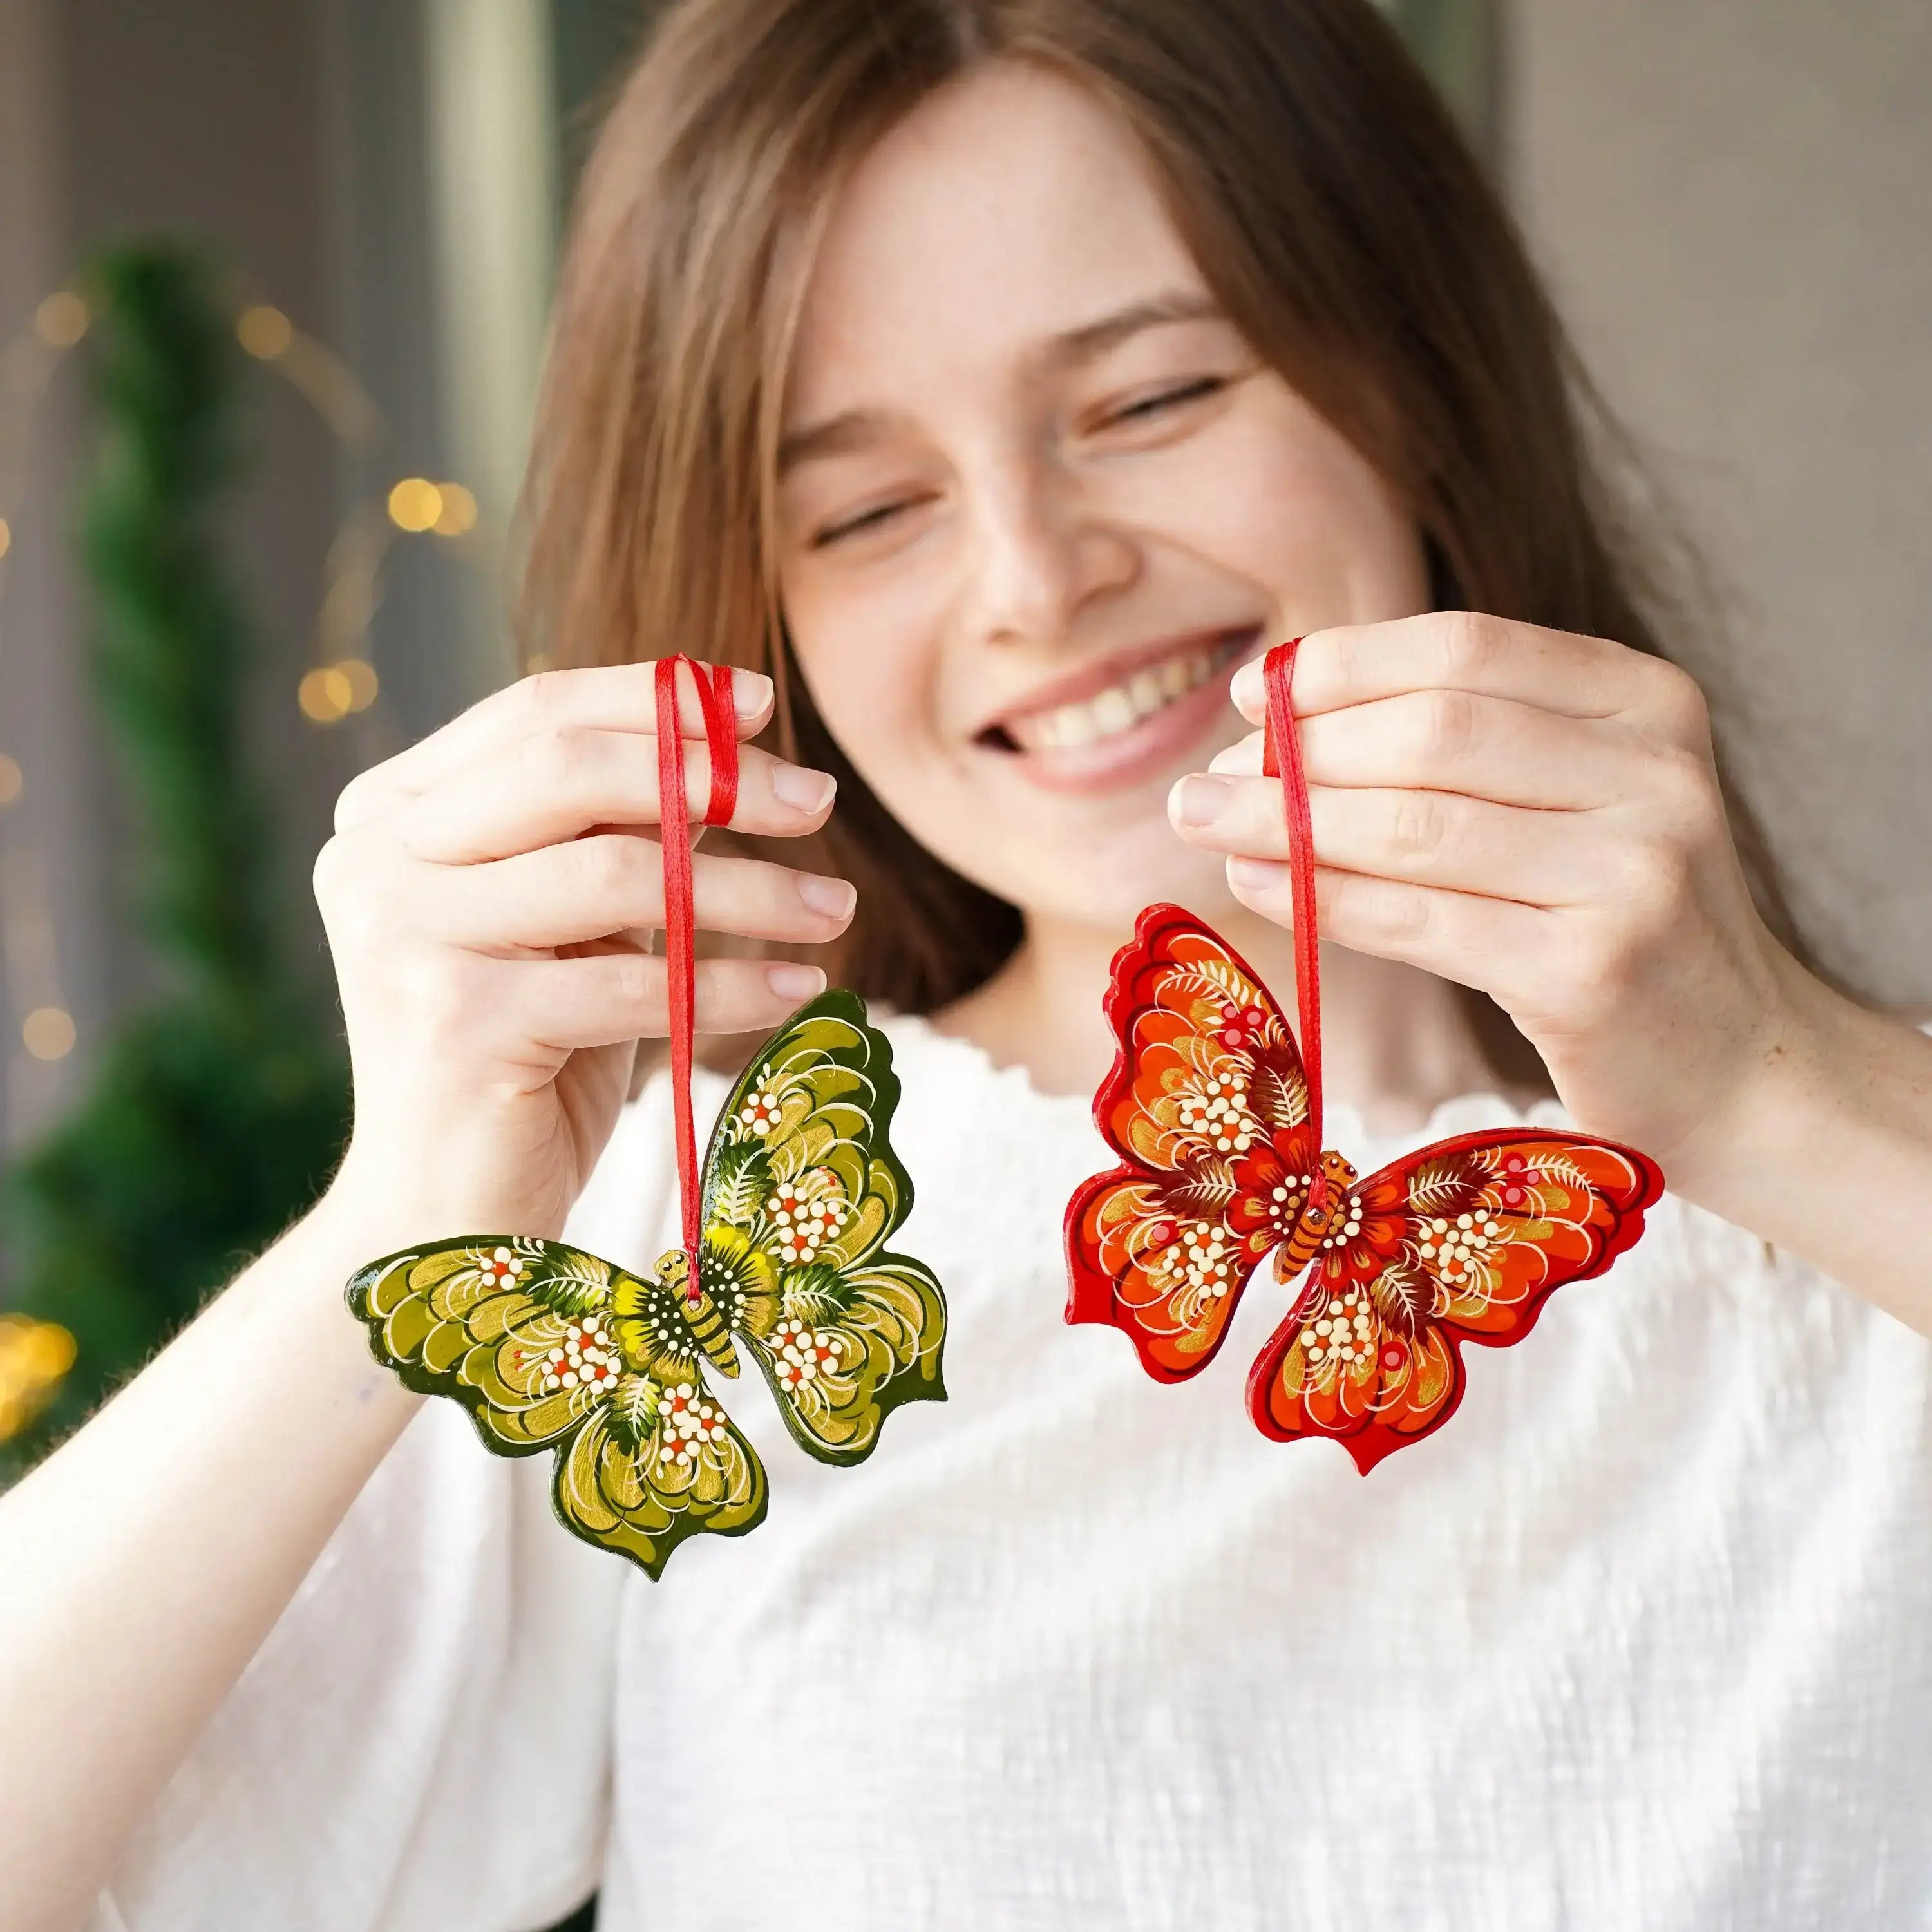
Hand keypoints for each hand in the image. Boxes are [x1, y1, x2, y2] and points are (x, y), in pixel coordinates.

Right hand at [314, 662, 849, 1239]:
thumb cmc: (521, 1062)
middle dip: (713, 776)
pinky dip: (735, 981)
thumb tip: (728, 749)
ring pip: (618, 875)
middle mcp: (376, 860)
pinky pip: (635, 982)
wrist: (438, 1222)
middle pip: (570, 768)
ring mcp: (407, 940)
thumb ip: (603, 837)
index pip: (535, 714)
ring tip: (835, 905)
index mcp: (390, 814)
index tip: (764, 703)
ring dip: (750, 887)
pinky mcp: (459, 1025)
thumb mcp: (561, 927)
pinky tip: (801, 986)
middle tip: (819, 799)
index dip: (656, 697)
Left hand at [1167, 612, 1802, 1183]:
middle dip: (1297, 750)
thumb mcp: (1573, 803)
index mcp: (1649, 703)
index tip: (1255, 694)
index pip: (1464, 650)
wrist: (1738, 1066)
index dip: (1341, 666)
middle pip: (1428, 732)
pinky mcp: (1591, 973)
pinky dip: (1318, 897)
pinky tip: (1256, 882)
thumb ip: (1459, 748)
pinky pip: (1416, 920)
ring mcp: (1633, 874)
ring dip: (1282, 822)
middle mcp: (1655, 774)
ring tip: (1203, 820)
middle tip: (1208, 778)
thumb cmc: (1616, 923)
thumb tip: (1272, 722)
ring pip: (1410, 825)